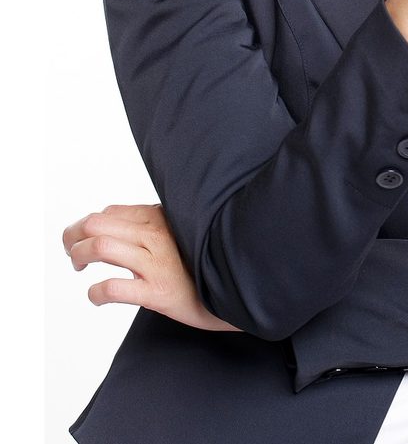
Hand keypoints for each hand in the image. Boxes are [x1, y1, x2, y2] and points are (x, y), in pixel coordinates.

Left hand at [62, 202, 241, 331]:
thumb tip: (109, 218)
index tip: (82, 240)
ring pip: (101, 248)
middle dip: (73, 237)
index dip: (87, 225)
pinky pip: (115, 287)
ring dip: (79, 256)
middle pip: (97, 224)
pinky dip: (96, 292)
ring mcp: (157, 263)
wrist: (235, 288)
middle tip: (73, 253)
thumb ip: (149, 222)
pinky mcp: (159, 293)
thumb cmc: (201, 261)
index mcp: (160, 216)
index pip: (109, 212)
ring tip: (79, 267)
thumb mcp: (178, 231)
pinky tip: (97, 295)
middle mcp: (156, 235)